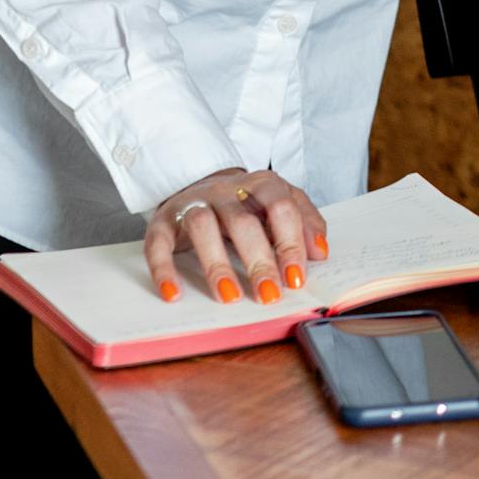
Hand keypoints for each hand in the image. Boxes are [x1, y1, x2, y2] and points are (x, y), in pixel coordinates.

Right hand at [144, 168, 328, 303]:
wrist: (199, 182)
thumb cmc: (247, 202)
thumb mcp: (280, 205)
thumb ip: (305, 222)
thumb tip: (320, 253)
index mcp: (261, 183)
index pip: (282, 209)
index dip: (291, 243)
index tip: (297, 278)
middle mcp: (226, 190)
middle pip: (243, 222)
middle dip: (258, 260)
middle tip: (269, 294)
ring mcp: (193, 203)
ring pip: (203, 227)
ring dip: (216, 265)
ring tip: (230, 297)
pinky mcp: (162, 220)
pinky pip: (159, 243)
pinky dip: (164, 269)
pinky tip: (173, 293)